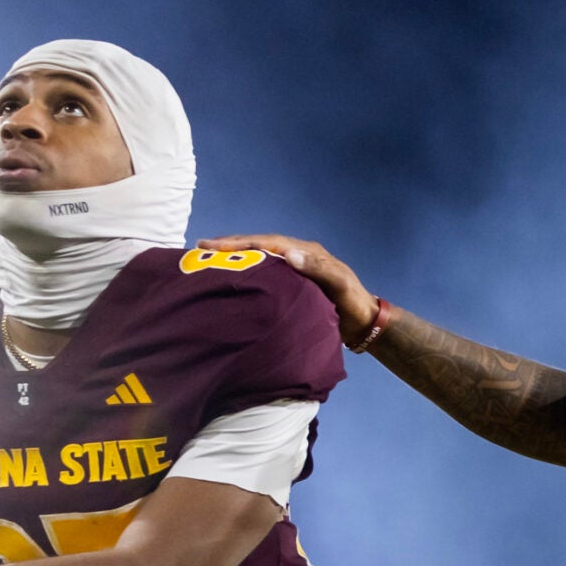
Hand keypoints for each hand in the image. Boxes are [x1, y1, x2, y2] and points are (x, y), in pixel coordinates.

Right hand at [200, 232, 377, 339]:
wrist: (365, 323)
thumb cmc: (353, 304)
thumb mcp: (339, 285)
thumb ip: (317, 269)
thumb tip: (288, 254)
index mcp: (307, 252)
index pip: (268, 243)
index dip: (241, 243)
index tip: (214, 245)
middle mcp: (298, 255)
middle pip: (259, 245)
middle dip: (230, 245)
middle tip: (200, 247)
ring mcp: (294, 269)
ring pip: (260, 257)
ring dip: (236, 256)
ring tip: (208, 258)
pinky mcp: (292, 284)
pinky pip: (265, 272)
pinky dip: (247, 271)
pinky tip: (231, 277)